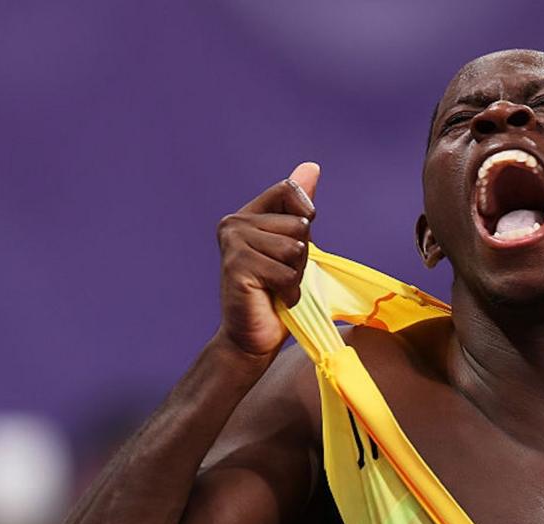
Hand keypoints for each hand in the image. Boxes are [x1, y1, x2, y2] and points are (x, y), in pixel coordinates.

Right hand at [214, 162, 319, 359]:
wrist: (254, 336)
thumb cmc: (276, 292)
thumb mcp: (294, 243)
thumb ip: (299, 206)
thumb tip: (311, 166)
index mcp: (248, 214)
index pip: (290, 190)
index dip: (305, 216)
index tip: (293, 244)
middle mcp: (234, 223)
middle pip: (299, 224)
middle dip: (302, 257)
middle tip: (280, 276)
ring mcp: (233, 244)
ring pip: (295, 249)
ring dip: (296, 276)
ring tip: (275, 287)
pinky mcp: (237, 267)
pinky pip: (286, 272)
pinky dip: (289, 291)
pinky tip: (272, 298)